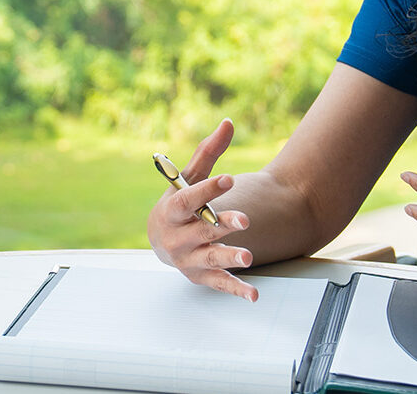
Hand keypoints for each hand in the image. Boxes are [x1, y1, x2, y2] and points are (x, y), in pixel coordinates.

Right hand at [147, 118, 257, 300]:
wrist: (162, 238)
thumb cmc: (180, 202)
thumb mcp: (189, 177)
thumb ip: (209, 152)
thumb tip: (229, 122)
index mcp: (170, 212)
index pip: (186, 200)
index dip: (207, 190)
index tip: (228, 179)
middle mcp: (177, 238)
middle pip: (201, 230)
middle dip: (223, 225)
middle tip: (246, 220)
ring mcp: (189, 259)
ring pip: (210, 258)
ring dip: (230, 257)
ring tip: (249, 257)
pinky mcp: (201, 275)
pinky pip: (219, 283)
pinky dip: (236, 289)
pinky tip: (254, 294)